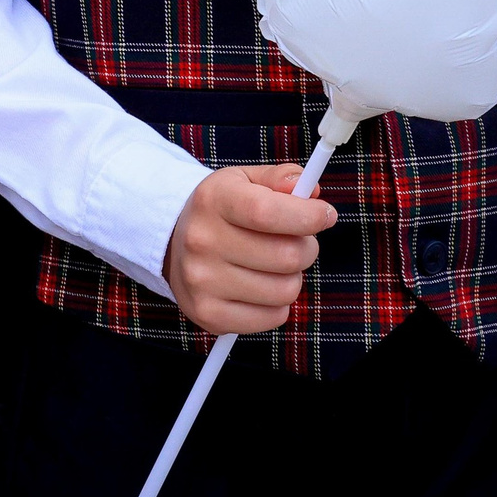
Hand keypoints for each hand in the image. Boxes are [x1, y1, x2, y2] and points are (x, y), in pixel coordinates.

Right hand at [162, 163, 336, 335]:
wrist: (172, 244)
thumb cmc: (222, 211)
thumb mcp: (244, 182)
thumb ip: (279, 179)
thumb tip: (309, 188)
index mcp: (212, 201)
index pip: (268, 212)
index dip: (308, 216)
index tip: (324, 215)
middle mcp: (201, 241)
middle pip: (287, 256)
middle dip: (305, 248)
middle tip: (294, 241)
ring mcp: (202, 281)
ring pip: (286, 290)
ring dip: (291, 277)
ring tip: (272, 265)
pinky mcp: (209, 313)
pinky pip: (274, 317)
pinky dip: (277, 304)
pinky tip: (259, 287)